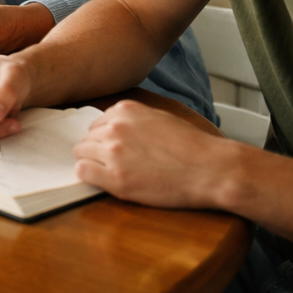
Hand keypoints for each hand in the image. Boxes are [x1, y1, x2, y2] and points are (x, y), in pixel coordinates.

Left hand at [73, 100, 228, 208]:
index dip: (103, 139)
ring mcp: (113, 152)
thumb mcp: (159, 118)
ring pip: (81, 154)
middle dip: (97, 152)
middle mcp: (115, 127)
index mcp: (124, 110)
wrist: (211, 169)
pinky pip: (83, 172)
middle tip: (114, 165)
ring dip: (94, 164)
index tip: (113, 150)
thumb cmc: (193, 147)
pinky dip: (90, 177)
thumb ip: (132, 120)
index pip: (96, 124)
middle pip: (87, 139)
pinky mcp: (116, 178)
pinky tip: (106, 182)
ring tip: (114, 174)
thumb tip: (112, 128)